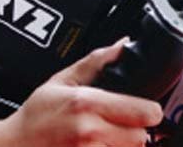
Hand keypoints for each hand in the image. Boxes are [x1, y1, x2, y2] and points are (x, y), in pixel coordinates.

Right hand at [0, 41, 164, 146]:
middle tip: (119, 125)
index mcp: (86, 103)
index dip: (148, 110)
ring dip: (122, 146)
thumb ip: (96, 62)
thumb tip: (123, 45)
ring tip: (103, 138)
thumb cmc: (34, 117)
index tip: (144, 109)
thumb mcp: (62, 81)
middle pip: (142, 136)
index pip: (145, 112)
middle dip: (135, 130)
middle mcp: (89, 132)